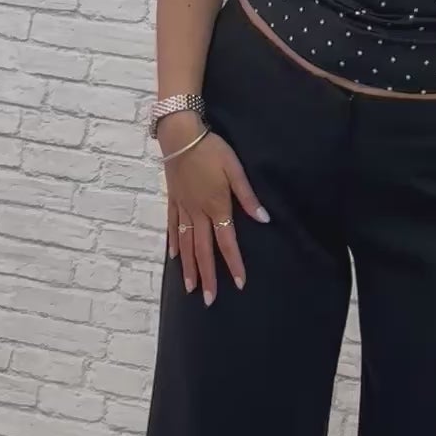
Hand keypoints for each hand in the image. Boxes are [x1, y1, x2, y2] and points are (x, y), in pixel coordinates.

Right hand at [160, 119, 268, 304]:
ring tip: (190, 288)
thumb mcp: (235, 169)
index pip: (227, 241)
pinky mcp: (173, 200)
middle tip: (209, 300)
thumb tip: (263, 219)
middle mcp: (198, 212)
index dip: (234, 263)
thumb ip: (247, 196)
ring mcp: (183, 207)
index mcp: (216, 205)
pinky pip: (172, 227)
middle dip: (208, 276)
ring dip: (189, 268)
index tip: (239, 283)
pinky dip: (173, 244)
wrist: (180, 135)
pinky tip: (175, 258)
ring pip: (185, 244)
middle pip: (203, 250)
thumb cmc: (212, 149)